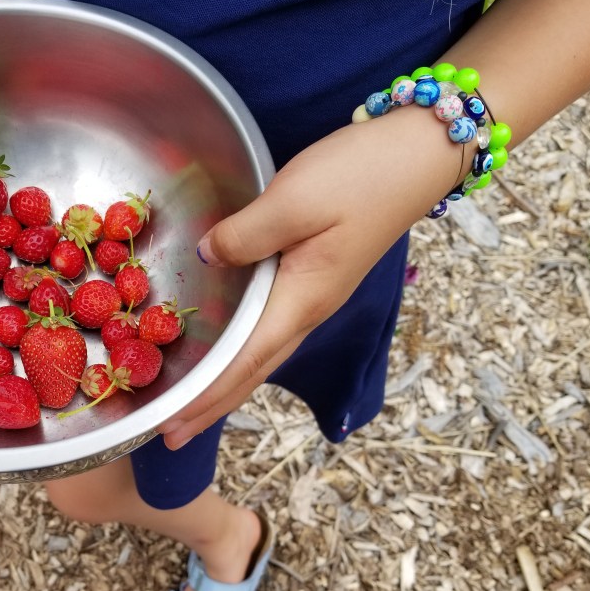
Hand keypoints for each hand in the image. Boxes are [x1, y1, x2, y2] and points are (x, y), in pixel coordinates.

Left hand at [156, 105, 468, 448]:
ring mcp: (316, 295)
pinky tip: (228, 348)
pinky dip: (242, 350)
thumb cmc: (361, 176)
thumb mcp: (295, 200)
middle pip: (253, 369)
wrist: (419, 154)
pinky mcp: (317, 276)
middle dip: (211, 404)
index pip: (244, 360)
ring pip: (262, 352)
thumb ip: (246, 235)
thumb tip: (207, 259)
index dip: (205, 396)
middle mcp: (310, 308)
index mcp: (303, 299)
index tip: (171, 427)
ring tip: (192, 404)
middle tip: (170, 435)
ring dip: (225, 382)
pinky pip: (269, 328)